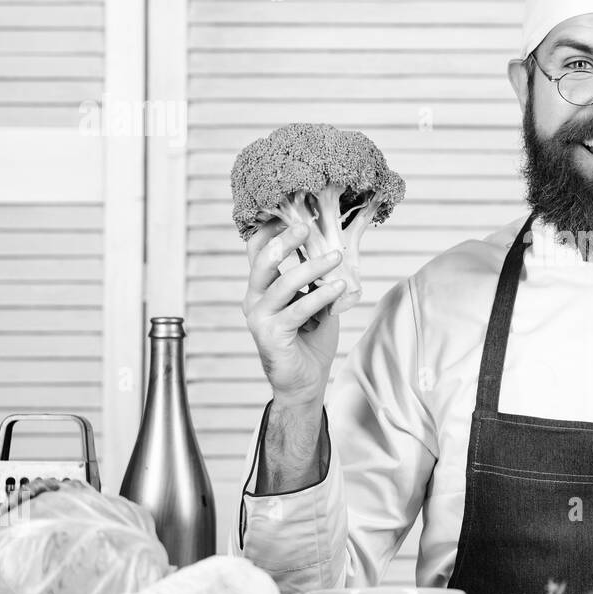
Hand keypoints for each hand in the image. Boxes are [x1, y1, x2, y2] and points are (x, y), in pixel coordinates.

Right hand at [242, 221, 344, 407]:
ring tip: (336, 257)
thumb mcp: (314, 301)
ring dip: (312, 268)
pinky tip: (339, 287)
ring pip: (283, 284)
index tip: (292, 211)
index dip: (270, 230)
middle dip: (285, 241)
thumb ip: (316, 278)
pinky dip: (320, 296)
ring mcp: (259, 318)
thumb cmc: (310, 339)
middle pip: (263, 261)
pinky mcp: (271, 336)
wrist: (305, 382)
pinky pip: (298, 310)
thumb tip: (335, 247)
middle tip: (307, 226)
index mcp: (261, 288)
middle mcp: (254, 300)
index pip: (256, 251)